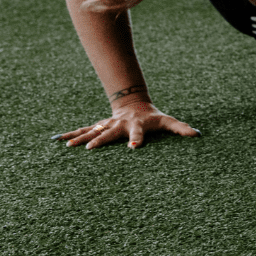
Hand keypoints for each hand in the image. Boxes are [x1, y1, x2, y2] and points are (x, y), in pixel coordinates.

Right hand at [54, 102, 200, 149]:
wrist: (134, 105)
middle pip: (109, 134)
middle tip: (90, 150)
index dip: (137, 140)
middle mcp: (119, 125)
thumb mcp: (168, 121)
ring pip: (92, 132)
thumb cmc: (153, 117)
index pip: (138, 134)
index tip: (134, 148)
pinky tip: (57, 140)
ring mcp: (107, 125)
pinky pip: (83, 131)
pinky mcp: (99, 127)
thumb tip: (198, 135)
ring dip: (80, 139)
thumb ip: (181, 128)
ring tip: (67, 146)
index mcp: (136, 126)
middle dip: (100, 141)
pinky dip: (70, 135)